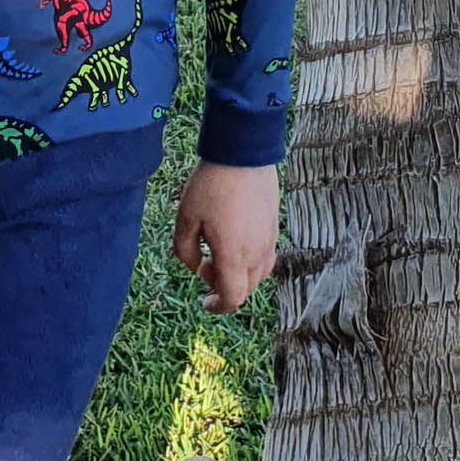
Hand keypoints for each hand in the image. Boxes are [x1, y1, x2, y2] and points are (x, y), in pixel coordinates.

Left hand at [171, 160, 279, 313]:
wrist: (242, 154)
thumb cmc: (211, 186)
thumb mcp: (185, 219)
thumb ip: (185, 251)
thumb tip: (194, 267)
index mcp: (234, 255)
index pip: (233, 297)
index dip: (218, 307)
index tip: (205, 303)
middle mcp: (257, 252)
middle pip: (246, 289)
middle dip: (224, 288)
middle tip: (203, 267)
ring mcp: (269, 239)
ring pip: (258, 273)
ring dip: (238, 274)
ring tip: (217, 252)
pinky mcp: (273, 225)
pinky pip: (265, 255)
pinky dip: (249, 259)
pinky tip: (232, 239)